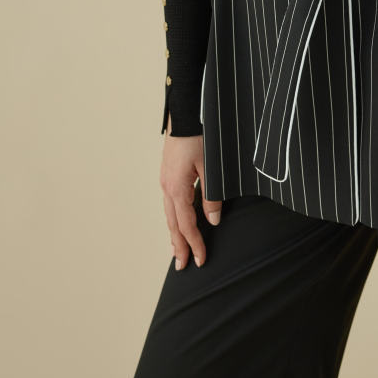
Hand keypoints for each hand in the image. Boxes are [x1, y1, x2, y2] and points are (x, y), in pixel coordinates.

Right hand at [159, 131, 222, 269]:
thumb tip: (212, 220)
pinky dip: (174, 217)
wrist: (186, 112)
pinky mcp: (168, 173)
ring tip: (177, 249)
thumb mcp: (211, 167)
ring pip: (169, 213)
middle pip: (173, 224)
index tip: (200, 260)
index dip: (194, 244)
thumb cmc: (199, 136)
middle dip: (179, 246)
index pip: (186, 224)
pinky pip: (169, 202)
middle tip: (183, 266)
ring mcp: (165, 179)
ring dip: (174, 233)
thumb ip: (211, 196)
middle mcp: (167, 187)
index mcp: (177, 188)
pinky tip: (178, 220)